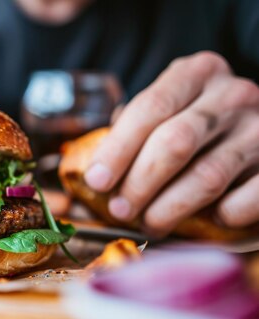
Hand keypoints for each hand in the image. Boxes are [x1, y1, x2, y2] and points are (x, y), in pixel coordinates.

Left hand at [84, 51, 258, 235]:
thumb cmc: (199, 123)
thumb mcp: (170, 108)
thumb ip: (136, 126)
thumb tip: (96, 171)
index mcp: (197, 73)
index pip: (150, 107)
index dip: (118, 148)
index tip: (97, 181)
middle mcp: (232, 94)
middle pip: (175, 142)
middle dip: (139, 182)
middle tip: (119, 210)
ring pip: (207, 176)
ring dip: (170, 208)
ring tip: (149, 224)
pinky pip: (248, 198)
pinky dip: (223, 214)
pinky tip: (208, 220)